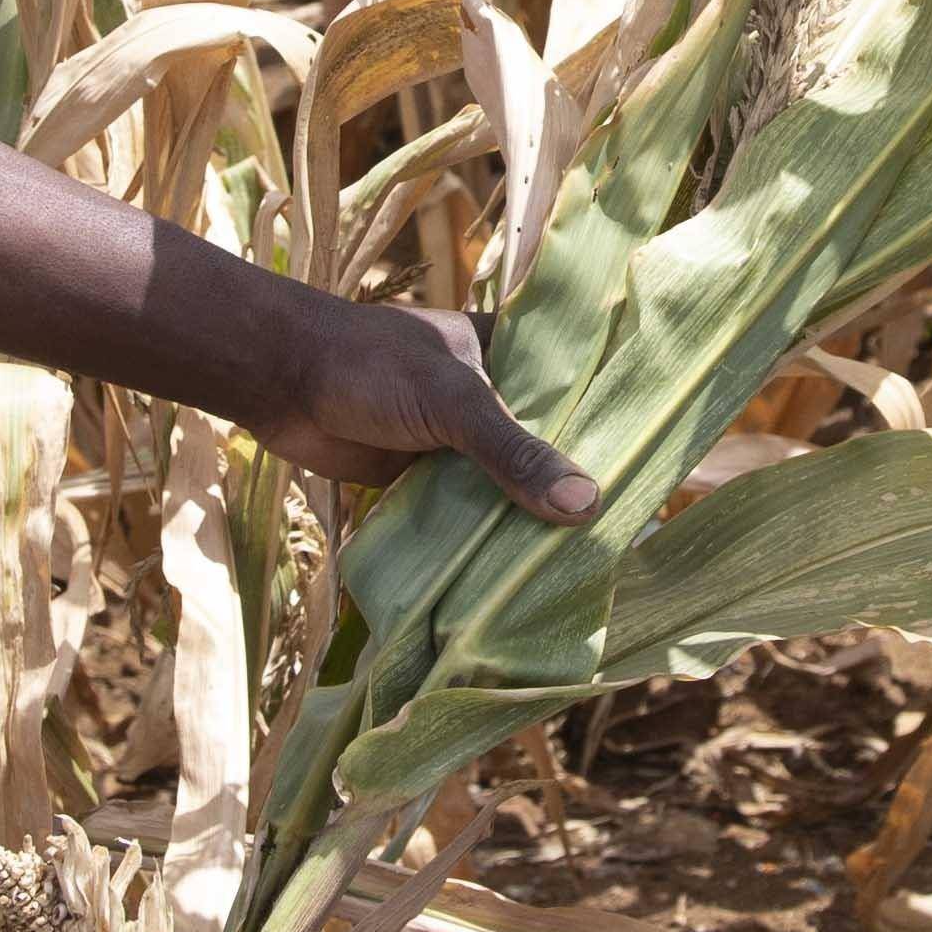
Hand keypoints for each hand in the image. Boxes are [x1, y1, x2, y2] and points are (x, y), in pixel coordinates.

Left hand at [0, 125, 603, 526]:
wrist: (277, 379)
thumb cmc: (368, 367)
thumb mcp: (454, 404)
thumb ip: (515, 453)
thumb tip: (587, 507)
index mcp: (507, 354)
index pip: (575, 392)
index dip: (609, 430)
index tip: (655, 474)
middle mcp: (487, 396)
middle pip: (542, 447)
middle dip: (571, 489)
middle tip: (629, 539)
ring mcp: (452, 440)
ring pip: (503, 486)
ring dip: (527, 522)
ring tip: (586, 569)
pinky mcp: (419, 478)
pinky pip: (464, 513)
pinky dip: (482, 540)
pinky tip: (520, 577)